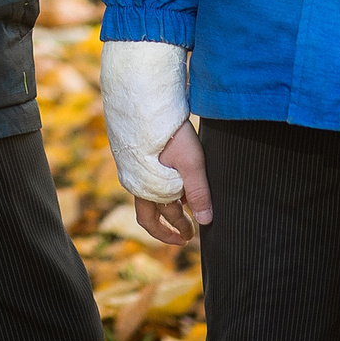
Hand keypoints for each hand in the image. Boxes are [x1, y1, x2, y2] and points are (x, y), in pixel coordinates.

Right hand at [134, 124, 211, 245]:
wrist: (145, 103)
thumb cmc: (169, 133)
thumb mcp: (191, 163)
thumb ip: (198, 193)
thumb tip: (206, 222)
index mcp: (148, 190)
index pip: (161, 221)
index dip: (176, 232)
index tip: (191, 237)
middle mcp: (137, 184)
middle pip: (148, 217)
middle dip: (169, 228)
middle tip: (187, 234)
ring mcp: (133, 171)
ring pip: (147, 200)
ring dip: (165, 209)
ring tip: (184, 208)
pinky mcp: (133, 158)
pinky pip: (145, 183)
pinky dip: (160, 191)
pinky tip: (174, 182)